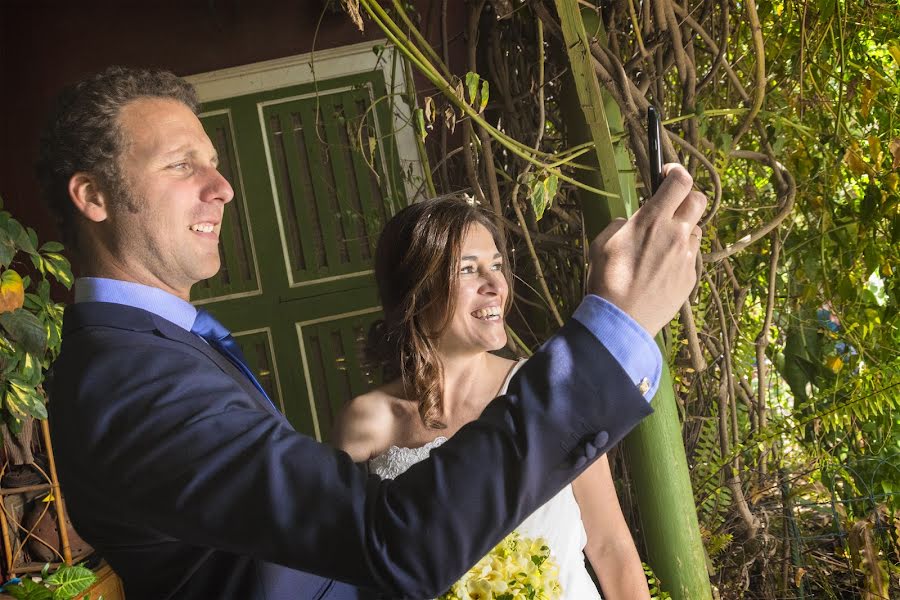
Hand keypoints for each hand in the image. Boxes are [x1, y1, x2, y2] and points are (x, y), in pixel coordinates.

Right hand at [586, 164, 706, 335]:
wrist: (621, 320)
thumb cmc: (606, 280)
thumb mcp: (602, 242)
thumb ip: (622, 224)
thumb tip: (632, 222)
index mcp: (653, 220)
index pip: (680, 181)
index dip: (675, 172)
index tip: (666, 174)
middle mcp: (676, 234)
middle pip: (698, 200)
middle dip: (685, 198)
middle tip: (669, 207)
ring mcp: (687, 257)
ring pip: (695, 230)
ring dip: (683, 230)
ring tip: (661, 245)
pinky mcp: (690, 277)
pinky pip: (689, 257)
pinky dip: (679, 257)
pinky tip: (660, 270)